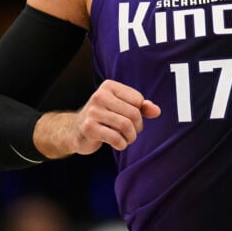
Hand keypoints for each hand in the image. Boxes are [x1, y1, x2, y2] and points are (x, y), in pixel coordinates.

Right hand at [37, 80, 160, 156]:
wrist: (75, 130)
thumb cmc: (103, 117)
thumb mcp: (122, 108)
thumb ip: (141, 107)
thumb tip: (156, 111)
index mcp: (109, 86)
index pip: (138, 100)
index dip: (140, 113)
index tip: (132, 119)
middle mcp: (99, 95)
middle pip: (133, 113)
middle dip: (137, 127)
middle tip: (131, 133)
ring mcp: (93, 111)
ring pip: (126, 126)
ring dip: (131, 137)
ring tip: (126, 139)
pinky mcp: (89, 128)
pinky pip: (115, 137)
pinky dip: (121, 144)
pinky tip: (118, 144)